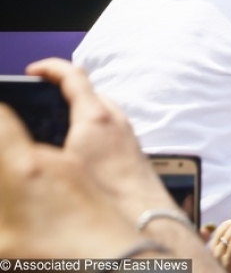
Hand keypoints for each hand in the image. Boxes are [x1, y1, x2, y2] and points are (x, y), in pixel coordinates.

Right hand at [25, 58, 179, 222]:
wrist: (147, 217)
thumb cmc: (107, 196)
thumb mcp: (58, 167)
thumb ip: (40, 146)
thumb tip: (28, 142)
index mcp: (96, 117)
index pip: (73, 76)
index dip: (50, 68)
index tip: (34, 70)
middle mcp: (116, 120)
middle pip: (88, 93)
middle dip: (64, 91)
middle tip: (41, 99)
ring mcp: (128, 134)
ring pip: (101, 111)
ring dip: (79, 111)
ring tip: (57, 125)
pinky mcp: (134, 150)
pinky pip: (110, 129)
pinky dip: (93, 130)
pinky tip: (81, 150)